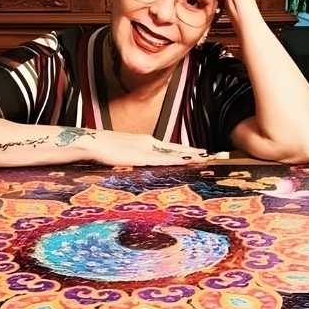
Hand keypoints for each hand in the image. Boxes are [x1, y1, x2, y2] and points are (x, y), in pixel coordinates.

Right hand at [85, 131, 223, 166]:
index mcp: (147, 143)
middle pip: (178, 149)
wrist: (90, 142)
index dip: (189, 151)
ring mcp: (145, 148)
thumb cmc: (103, 149)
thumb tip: (137, 166)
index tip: (205, 154)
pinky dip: (175, 159)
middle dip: (197, 152)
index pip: (172, 148)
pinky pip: (161, 158)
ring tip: (208, 158)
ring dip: (191, 156)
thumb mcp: (122, 154)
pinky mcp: (139, 154)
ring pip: (174, 153)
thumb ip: (133, 159)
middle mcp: (150, 143)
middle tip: (218, 155)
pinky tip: (186, 161)